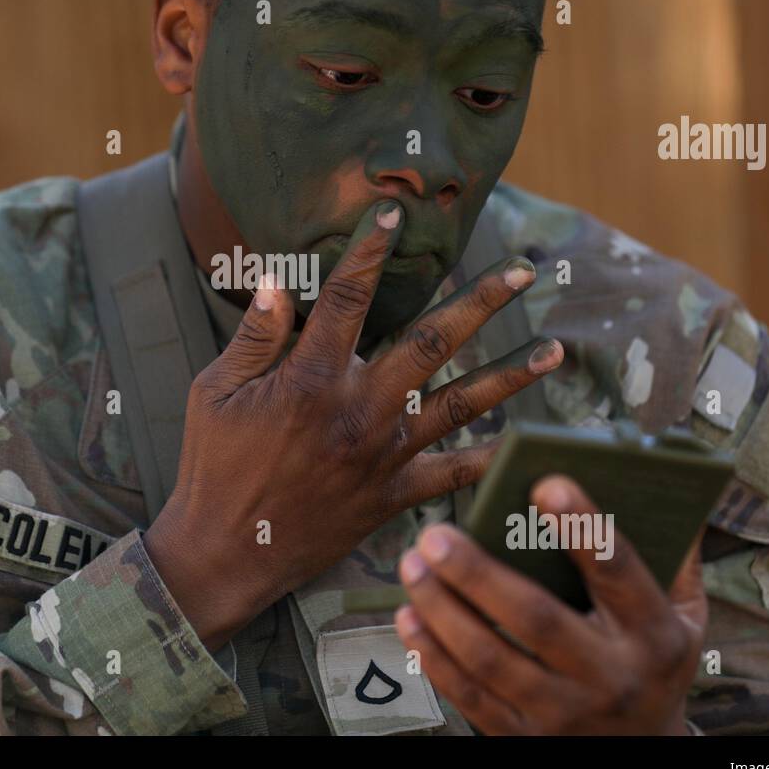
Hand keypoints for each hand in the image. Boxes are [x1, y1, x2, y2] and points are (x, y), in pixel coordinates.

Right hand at [144, 199, 563, 650]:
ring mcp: (383, 454)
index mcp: (310, 380)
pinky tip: (527, 444)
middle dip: (481, 302)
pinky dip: (492, 459)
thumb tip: (276, 280)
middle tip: (521, 270)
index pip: (346, 299)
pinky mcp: (393, 493)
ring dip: (510, 374)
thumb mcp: (215, 393)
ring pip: (460, 404)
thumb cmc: (214, 467)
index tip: (393, 215)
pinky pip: (453, 474)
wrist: (227, 553)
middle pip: (432, 343)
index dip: (369, 252)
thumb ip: (254, 337)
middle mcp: (359, 411)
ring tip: (554, 348)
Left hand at [394, 475, 706, 734]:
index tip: (544, 484)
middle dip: (478, 574)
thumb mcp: (687, 616)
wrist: (645, 755)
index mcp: (653, 634)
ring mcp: (565, 713)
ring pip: (491, 659)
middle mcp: (610, 676)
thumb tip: (666, 485)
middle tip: (435, 534)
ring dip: (442, 610)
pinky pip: (470, 696)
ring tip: (413, 565)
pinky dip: (433, 655)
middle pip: (536, 619)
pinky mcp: (525, 738)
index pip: (618, 572)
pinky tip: (410, 617)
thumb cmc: (656, 664)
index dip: (582, 528)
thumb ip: (676, 556)